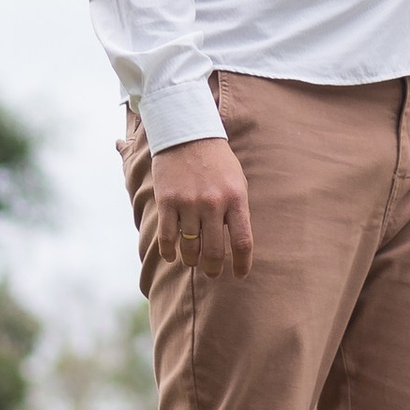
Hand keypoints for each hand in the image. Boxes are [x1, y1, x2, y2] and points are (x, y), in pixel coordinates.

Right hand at [147, 135, 253, 278]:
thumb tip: (236, 245)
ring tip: (192, 261)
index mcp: (236, 198)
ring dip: (191, 260)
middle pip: (214, 251)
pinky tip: (172, 256)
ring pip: (189, 248)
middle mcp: (213, 203)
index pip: (242, 242)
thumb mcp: (237, 182)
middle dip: (213, 269)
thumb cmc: (217, 162)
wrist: (187, 134)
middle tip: (212, 272)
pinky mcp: (167, 201)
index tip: (240, 275)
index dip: (242, 264)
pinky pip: (167, 238)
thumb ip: (237, 211)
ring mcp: (189, 203)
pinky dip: (169, 252)